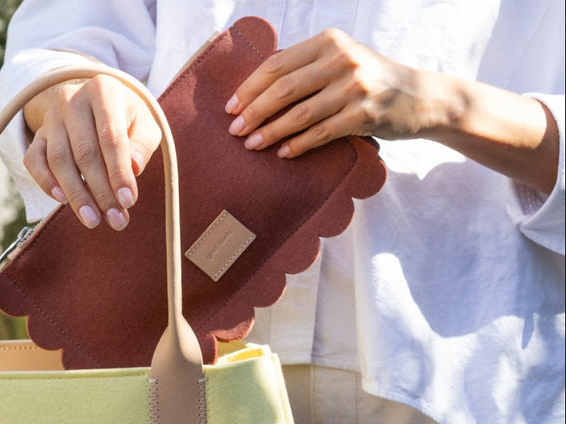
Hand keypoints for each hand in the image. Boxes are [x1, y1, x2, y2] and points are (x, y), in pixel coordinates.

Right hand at [23, 75, 160, 229]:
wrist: (98, 103)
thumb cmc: (128, 118)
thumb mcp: (145, 125)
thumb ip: (142, 144)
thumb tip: (133, 168)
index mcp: (103, 91)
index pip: (111, 137)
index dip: (119, 172)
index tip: (128, 201)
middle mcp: (72, 99)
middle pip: (84, 152)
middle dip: (100, 191)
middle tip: (115, 220)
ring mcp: (51, 117)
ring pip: (59, 160)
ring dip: (77, 195)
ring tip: (93, 220)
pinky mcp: (38, 134)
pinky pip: (34, 161)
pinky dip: (46, 182)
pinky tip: (63, 201)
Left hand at [225, 28, 557, 192]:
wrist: (421, 97)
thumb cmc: (370, 81)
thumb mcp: (340, 61)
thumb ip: (306, 68)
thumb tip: (254, 91)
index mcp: (328, 42)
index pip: (276, 65)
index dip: (249, 88)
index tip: (230, 108)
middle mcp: (341, 59)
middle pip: (283, 89)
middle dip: (253, 112)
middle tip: (235, 131)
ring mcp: (355, 86)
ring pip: (300, 113)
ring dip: (271, 131)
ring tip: (251, 145)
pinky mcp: (365, 114)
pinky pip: (321, 132)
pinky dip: (299, 144)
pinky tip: (283, 153)